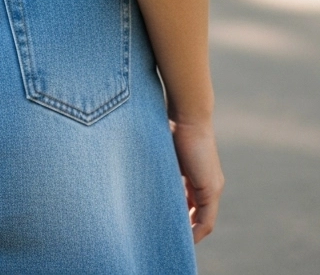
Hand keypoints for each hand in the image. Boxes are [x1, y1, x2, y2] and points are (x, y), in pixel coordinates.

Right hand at [170, 116, 224, 242]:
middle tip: (170, 241)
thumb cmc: (173, 128)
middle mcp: (210, 185)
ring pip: (204, 221)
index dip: (183, 220)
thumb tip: (144, 177)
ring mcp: (213, 187)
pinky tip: (184, 237)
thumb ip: (164, 171)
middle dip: (186, 230)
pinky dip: (196, 230)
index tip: (169, 228)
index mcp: (199, 177)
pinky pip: (206, 219)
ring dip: (190, 233)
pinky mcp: (211, 189)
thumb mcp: (167, 156)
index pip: (194, 207)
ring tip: (174, 242)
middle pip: (200, 218)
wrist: (188, 115)